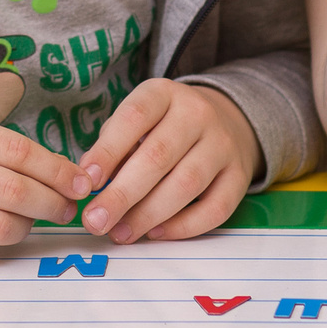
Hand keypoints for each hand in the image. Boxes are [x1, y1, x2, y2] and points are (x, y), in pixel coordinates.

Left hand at [76, 79, 260, 242]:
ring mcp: (223, 145)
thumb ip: (113, 144)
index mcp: (164, 94)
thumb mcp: (138, 120)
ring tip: (121, 233)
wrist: (224, 119)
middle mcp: (197, 114)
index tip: (87, 182)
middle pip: (159, 156)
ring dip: (149, 214)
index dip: (108, 151)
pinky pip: (215, 208)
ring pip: (187, 184)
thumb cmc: (163, 126)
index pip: (135, 117)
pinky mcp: (239, 176)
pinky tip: (156, 233)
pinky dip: (184, 226)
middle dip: (123, 194)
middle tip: (96, 221)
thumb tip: (89, 181)